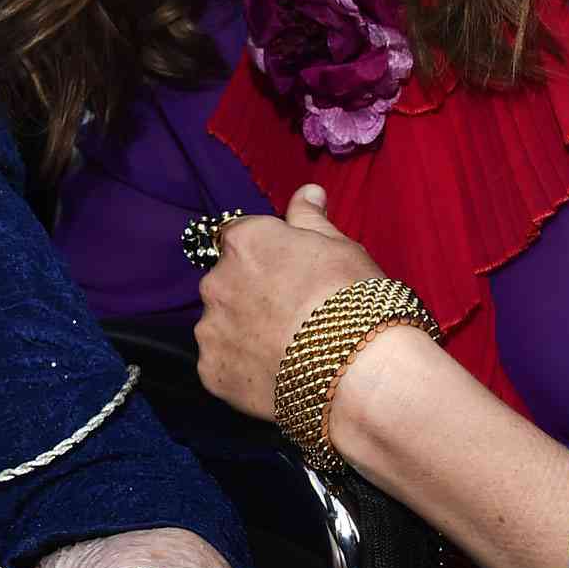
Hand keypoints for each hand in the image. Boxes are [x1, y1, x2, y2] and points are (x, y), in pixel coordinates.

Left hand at [193, 186, 378, 420]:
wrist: (358, 372)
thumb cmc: (354, 300)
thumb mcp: (340, 247)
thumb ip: (310, 218)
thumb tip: (307, 192)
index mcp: (244, 242)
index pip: (242, 239)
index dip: (267, 257)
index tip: (291, 275)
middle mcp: (215, 281)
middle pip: (227, 282)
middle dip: (251, 294)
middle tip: (292, 316)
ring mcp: (210, 330)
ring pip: (222, 325)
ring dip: (243, 333)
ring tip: (286, 352)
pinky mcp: (211, 372)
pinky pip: (222, 365)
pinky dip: (242, 369)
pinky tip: (275, 375)